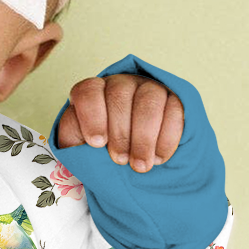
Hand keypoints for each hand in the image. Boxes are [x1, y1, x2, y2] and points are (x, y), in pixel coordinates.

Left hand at [53, 71, 183, 172]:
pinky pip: (175, 110)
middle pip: (120, 94)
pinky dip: (167, 138)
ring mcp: (148, 88)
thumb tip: (81, 141)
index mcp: (93, 93)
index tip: (97, 143)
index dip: (92, 116)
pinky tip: (159, 158)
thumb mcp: (79, 149)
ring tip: (140, 165)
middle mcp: (120, 84)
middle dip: (121, 132)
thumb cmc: (100, 154)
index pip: (88, 91)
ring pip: (149, 99)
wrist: (130, 162)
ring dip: (144, 136)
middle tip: (120, 161)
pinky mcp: (173, 100)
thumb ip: (74, 142)